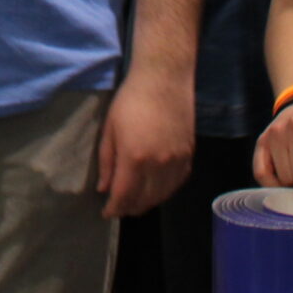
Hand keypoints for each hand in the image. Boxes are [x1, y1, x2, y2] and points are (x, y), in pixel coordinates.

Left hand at [96, 68, 193, 217]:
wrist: (164, 79)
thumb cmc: (131, 100)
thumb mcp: (110, 129)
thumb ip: (107, 162)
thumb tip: (104, 189)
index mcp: (134, 158)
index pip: (123, 195)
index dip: (114, 208)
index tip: (106, 213)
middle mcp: (158, 164)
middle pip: (144, 200)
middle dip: (129, 208)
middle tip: (119, 207)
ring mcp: (176, 160)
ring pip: (163, 195)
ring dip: (148, 202)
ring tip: (136, 202)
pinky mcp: (189, 155)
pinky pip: (177, 183)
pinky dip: (165, 191)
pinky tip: (156, 189)